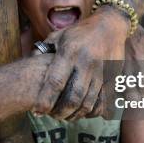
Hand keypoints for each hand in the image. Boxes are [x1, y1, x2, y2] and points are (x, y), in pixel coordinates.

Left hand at [35, 0, 143, 119]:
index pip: (55, 81)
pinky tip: (84, 113)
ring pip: (89, 102)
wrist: (110, 25)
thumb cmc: (80, 32)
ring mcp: (102, 71)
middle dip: (61, 112)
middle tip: (53, 117)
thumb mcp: (60, 35)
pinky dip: (93, 111)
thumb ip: (44, 49)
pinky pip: (103, 100)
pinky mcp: (113, 76)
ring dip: (76, 114)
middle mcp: (86, 62)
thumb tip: (30, 63)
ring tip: (67, 117)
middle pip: (73, 96)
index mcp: (70, 51)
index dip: (45, 100)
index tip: (37, 111)